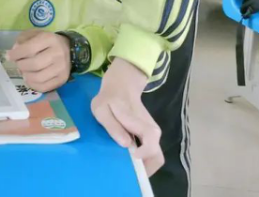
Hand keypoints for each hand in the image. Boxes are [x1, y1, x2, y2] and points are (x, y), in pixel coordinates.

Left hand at [7, 30, 70, 91]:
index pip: (30, 48)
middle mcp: (58, 53)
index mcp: (49, 39)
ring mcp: (62, 68)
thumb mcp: (34, 34)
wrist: (67, 48)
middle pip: (34, 64)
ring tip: (23, 71)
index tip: (9, 56)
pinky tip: (30, 78)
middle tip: (18, 64)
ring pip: (39, 78)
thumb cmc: (46, 41)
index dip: (16, 54)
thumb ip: (22, 40)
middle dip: (21, 65)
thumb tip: (14, 51)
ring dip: (26, 76)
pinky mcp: (62, 79)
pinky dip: (33, 85)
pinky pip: (44, 87)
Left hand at [91, 58, 163, 175]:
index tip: (131, 157)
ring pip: (155, 158)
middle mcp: (152, 131)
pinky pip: (150, 154)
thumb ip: (112, 126)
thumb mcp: (101, 108)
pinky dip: (142, 162)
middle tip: (127, 173)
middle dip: (145, 169)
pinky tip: (127, 161)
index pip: (151, 141)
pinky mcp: (149, 137)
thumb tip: (126, 144)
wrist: (121, 86)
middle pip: (157, 157)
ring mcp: (152, 135)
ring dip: (143, 167)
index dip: (145, 153)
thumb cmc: (109, 98)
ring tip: (125, 169)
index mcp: (140, 122)